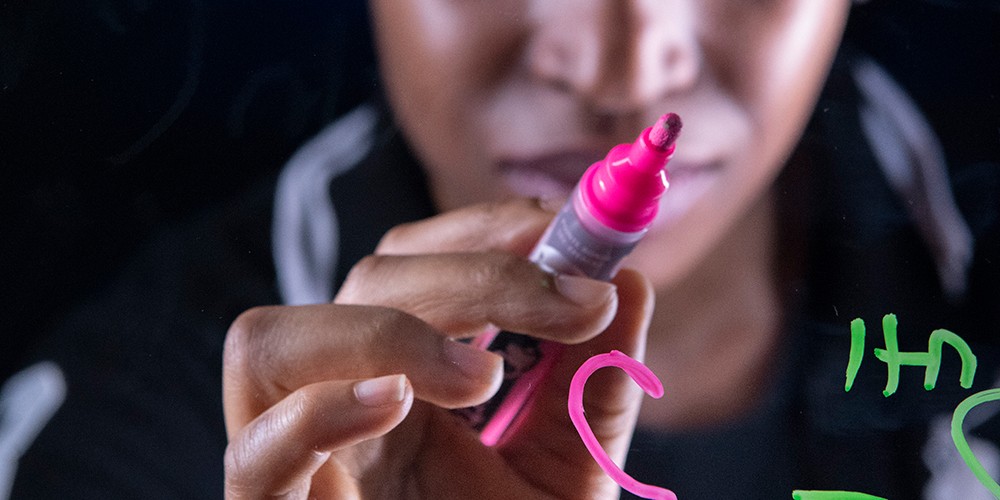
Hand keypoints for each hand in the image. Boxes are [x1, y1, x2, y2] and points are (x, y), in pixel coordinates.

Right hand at [222, 199, 653, 498]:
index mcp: (404, 370)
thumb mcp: (569, 463)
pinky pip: (256, 456)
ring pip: (271, 340)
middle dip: (474, 274)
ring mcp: (291, 454)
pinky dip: (320, 416)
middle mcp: (339, 394)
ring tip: (480, 376)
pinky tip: (394, 407)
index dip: (480, 227)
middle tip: (571, 303)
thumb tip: (631, 282)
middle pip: (361, 282)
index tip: (564, 225)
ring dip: (386, 332)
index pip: (412, 259)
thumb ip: (595, 379)